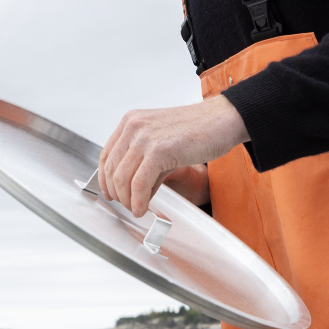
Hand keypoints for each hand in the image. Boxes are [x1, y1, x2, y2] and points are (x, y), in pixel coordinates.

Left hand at [99, 96, 248, 215]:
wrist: (223, 119)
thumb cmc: (199, 129)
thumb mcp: (164, 143)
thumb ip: (147, 165)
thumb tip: (137, 190)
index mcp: (132, 122)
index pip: (106, 155)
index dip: (105, 179)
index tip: (110, 193)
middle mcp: (134, 126)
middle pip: (112, 169)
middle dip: (117, 194)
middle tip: (127, 206)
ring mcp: (145, 137)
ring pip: (122, 178)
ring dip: (127, 200)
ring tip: (136, 209)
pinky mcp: (159, 150)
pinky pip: (139, 183)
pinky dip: (138, 201)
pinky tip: (143, 208)